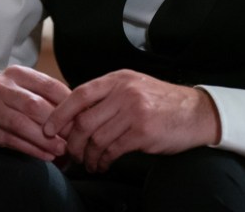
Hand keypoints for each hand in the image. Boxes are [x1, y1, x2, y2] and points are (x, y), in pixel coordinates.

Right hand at [0, 65, 70, 160]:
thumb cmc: (1, 105)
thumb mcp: (21, 94)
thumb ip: (45, 99)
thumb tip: (79, 111)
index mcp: (17, 74)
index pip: (50, 86)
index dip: (68, 104)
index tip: (82, 119)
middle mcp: (2, 87)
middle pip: (36, 105)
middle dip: (58, 124)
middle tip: (74, 138)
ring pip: (24, 123)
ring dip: (46, 140)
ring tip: (62, 150)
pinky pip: (12, 139)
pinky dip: (32, 149)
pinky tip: (46, 156)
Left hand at [43, 69, 220, 172]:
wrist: (196, 112)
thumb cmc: (161, 102)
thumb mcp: (133, 88)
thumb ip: (107, 96)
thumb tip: (74, 115)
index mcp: (118, 79)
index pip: (79, 94)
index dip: (60, 113)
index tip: (48, 128)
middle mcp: (124, 92)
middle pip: (84, 120)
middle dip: (72, 142)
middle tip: (70, 154)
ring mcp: (134, 111)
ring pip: (96, 138)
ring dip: (88, 156)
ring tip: (88, 163)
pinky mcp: (143, 132)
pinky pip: (112, 150)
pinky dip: (103, 161)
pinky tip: (103, 164)